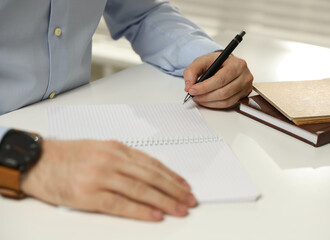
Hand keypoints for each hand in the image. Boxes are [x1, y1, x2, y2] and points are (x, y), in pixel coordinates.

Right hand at [21, 139, 196, 221]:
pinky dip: (140, 210)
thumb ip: (124, 159)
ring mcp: (100, 176)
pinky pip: (120, 204)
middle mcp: (111, 160)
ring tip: (179, 209)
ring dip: (164, 201)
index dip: (171, 176)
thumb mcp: (100, 148)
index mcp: (116, 148)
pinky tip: (155, 215)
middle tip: (189, 200)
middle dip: (174, 189)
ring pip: (140, 189)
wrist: (38, 161)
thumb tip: (150, 174)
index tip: (185, 186)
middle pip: (151, 176)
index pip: (152, 163)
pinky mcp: (88, 195)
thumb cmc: (70, 156)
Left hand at [184, 52, 253, 108]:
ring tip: (198, 98)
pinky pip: (228, 104)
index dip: (205, 87)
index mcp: (236, 64)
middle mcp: (244, 75)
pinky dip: (215, 105)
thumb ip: (192, 71)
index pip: (220, 79)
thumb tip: (189, 86)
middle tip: (194, 96)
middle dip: (205, 96)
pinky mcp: (243, 95)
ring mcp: (245, 87)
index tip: (192, 90)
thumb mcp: (202, 61)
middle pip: (224, 92)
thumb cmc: (216, 62)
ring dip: (209, 102)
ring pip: (226, 100)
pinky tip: (207, 101)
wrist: (226, 64)